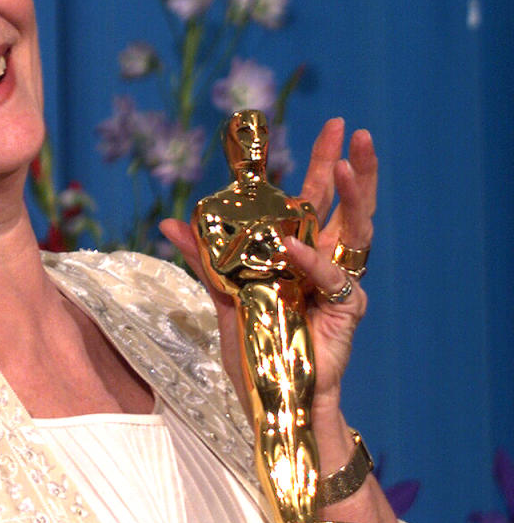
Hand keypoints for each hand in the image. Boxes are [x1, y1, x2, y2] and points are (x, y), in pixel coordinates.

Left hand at [160, 118, 374, 411]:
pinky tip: (292, 245)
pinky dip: (310, 261)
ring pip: (355, 228)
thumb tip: (169, 222)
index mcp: (295, 252)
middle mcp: (320, 260)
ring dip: (353, 194)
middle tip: (349, 128)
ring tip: (347, 162)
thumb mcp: (222, 298)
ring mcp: (336, 282)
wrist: (272, 397)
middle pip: (339, 204)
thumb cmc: (253, 351)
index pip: (307, 200)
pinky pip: (330, 277)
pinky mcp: (346, 308)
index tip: (325, 125)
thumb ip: (204, 259)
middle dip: (346, 165)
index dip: (315, 164)